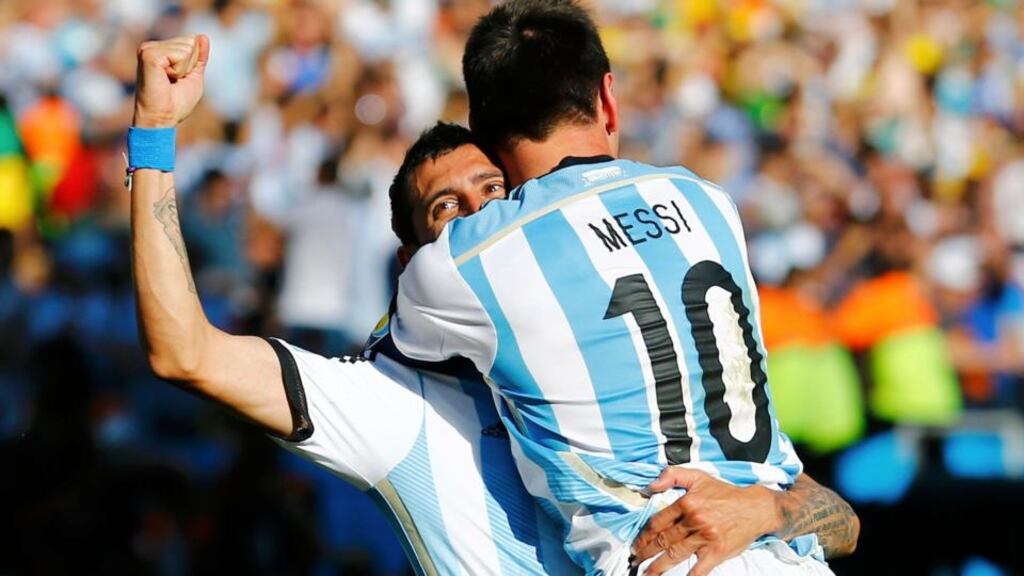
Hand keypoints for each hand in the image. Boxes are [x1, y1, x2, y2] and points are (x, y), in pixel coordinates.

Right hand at [133, 34, 209, 127]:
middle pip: (190, 42)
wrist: (162, 119)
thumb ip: (199, 57)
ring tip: (168, 82)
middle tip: (174, 82)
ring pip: (187, 48)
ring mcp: (148, 49)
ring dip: (184, 70)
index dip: (192, 64)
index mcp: (160, 50)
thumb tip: (203, 36)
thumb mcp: (194, 76)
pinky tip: (165, 79)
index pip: (191, 41)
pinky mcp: (149, 54)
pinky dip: (179, 70)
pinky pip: (180, 54)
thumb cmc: (176, 103)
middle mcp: (152, 46)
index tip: (178, 80)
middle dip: (189, 66)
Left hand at [631, 467, 781, 575]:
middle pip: (663, 540)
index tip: (636, 543)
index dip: (643, 535)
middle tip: (635, 560)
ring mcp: (705, 537)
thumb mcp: (697, 476)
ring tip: (646, 574)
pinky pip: (699, 569)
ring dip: (657, 567)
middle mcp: (694, 520)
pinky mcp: (717, 552)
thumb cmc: (724, 493)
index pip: (657, 521)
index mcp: (686, 502)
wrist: (755, 508)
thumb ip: (672, 475)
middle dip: (646, 552)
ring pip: (675, 555)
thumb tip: (650, 486)